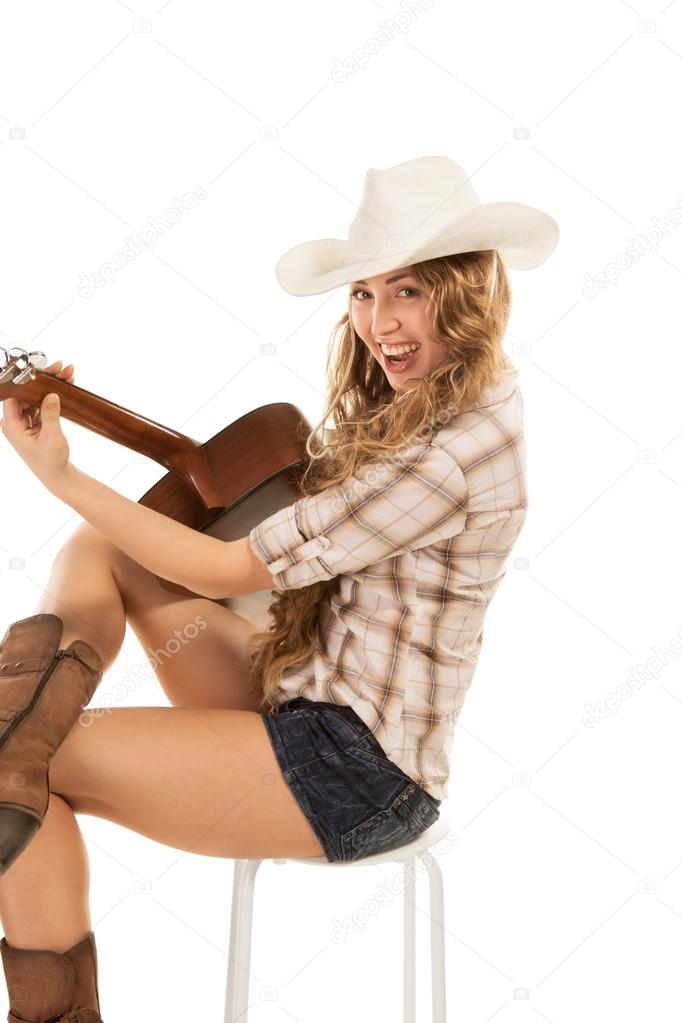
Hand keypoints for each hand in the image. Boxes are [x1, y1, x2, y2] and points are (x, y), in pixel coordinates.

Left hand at [0, 359, 75, 490]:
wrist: (58, 476)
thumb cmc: (51, 461)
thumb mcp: (52, 437)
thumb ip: (51, 415)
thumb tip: (52, 394)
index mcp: (11, 426)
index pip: (14, 395)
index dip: (27, 380)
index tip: (42, 370)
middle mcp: (14, 422)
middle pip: (25, 392)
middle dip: (44, 380)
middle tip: (60, 368)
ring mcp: (24, 422)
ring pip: (34, 397)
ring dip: (50, 386)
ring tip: (67, 375)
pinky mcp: (33, 423)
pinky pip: (41, 404)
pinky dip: (52, 396)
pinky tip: (64, 387)